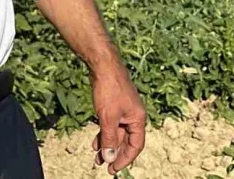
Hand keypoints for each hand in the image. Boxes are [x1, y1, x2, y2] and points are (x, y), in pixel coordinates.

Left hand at [89, 59, 146, 174]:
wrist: (103, 65)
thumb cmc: (109, 89)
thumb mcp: (108, 117)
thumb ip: (110, 138)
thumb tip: (110, 157)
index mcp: (138, 119)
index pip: (135, 146)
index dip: (125, 159)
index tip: (113, 169)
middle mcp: (133, 116)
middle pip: (126, 141)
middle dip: (114, 154)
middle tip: (103, 166)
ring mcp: (124, 110)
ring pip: (116, 133)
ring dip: (107, 145)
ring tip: (97, 157)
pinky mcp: (114, 106)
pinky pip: (111, 125)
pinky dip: (104, 133)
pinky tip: (95, 142)